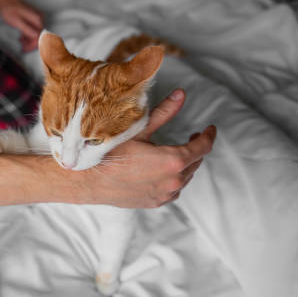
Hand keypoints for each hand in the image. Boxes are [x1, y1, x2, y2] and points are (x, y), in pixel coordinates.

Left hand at [0, 0, 43, 51]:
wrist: (4, 0)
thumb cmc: (9, 9)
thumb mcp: (17, 21)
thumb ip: (27, 30)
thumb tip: (36, 37)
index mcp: (37, 19)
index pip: (40, 36)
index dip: (34, 45)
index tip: (27, 49)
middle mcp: (39, 19)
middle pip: (39, 36)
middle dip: (31, 44)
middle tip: (24, 49)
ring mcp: (36, 19)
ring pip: (36, 34)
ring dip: (29, 41)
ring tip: (22, 45)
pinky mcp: (32, 20)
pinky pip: (32, 31)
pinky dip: (27, 37)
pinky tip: (22, 40)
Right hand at [82, 88, 216, 207]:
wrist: (88, 181)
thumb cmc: (110, 153)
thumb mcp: (138, 129)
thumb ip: (164, 113)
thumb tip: (181, 94)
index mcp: (173, 161)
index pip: (202, 147)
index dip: (208, 135)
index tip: (209, 128)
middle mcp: (173, 181)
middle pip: (195, 162)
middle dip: (195, 148)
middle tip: (191, 136)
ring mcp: (164, 195)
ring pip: (185, 177)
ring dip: (185, 165)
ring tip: (176, 152)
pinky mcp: (155, 202)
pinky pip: (173, 190)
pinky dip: (174, 179)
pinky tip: (163, 171)